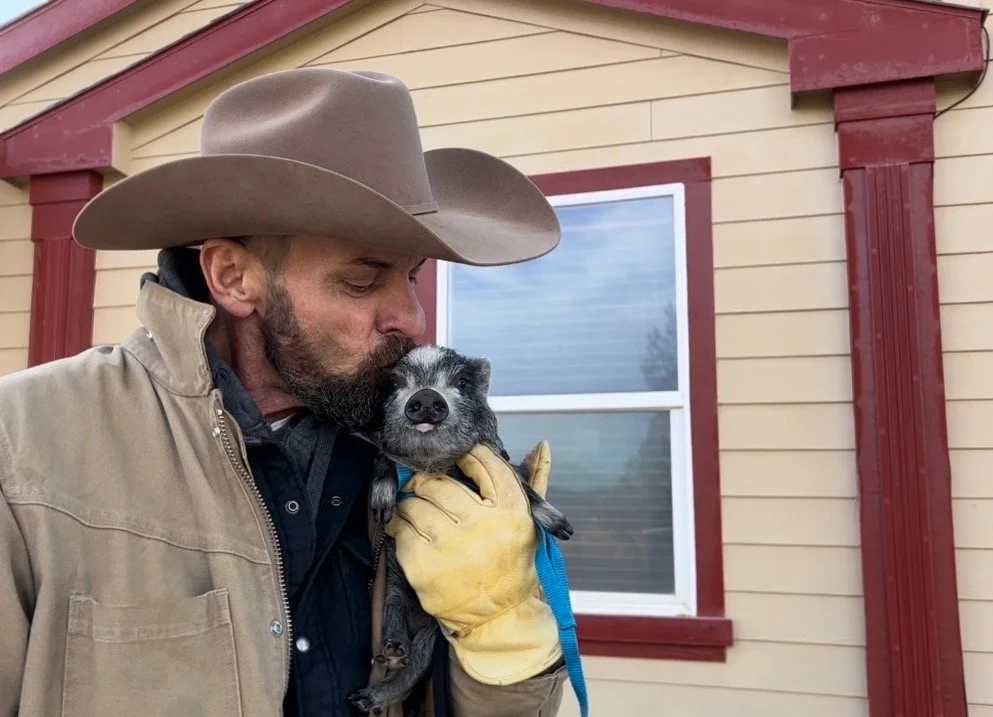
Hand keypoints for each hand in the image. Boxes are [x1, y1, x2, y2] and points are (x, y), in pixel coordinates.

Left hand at [384, 442, 561, 684]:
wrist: (500, 616)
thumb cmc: (512, 562)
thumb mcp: (529, 522)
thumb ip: (535, 481)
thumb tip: (543, 444)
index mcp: (511, 510)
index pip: (483, 462)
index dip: (465, 455)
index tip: (456, 459)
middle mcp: (481, 526)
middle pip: (439, 483)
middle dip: (426, 482)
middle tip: (423, 486)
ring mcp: (450, 547)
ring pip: (415, 506)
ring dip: (411, 505)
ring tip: (416, 511)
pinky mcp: (424, 568)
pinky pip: (400, 532)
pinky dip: (400, 528)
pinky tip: (408, 531)